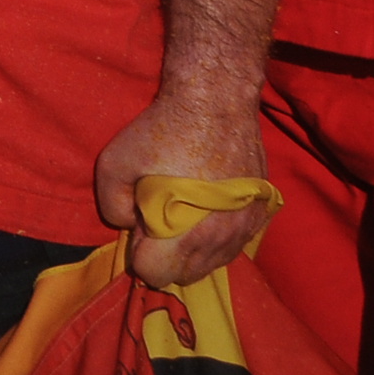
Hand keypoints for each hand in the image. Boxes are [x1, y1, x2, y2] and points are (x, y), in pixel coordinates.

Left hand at [92, 87, 273, 288]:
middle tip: (158, 216)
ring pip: (214, 262)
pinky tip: (205, 208)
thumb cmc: (163, 131)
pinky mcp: (262, 213)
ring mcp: (247, 227)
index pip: (158, 274)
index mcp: (188, 234)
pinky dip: (217, 236)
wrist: (216, 100)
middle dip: (166, 254)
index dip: (141, 252)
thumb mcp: (113, 164)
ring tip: (181, 210)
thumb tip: (128, 225)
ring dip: (193, 248)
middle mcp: (223, 239)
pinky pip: (235, 243)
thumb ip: (112, 207)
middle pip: (187, 273)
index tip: (140, 224)